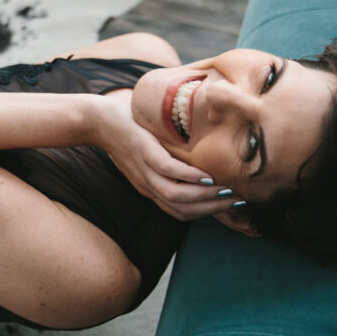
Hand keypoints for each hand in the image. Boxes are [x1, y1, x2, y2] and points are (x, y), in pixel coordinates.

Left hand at [96, 100, 239, 220]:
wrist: (98, 121)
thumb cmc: (128, 135)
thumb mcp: (147, 157)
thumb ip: (167, 164)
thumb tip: (197, 161)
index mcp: (149, 189)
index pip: (181, 212)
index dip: (207, 213)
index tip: (231, 206)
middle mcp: (147, 186)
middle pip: (183, 210)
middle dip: (213, 209)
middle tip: (238, 201)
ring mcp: (145, 172)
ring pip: (177, 197)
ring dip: (205, 197)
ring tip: (227, 190)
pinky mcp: (144, 154)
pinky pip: (169, 172)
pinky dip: (190, 177)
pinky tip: (207, 175)